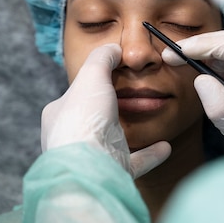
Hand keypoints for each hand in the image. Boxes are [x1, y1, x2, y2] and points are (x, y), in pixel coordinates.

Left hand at [41, 44, 170, 177]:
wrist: (89, 171)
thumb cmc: (85, 120)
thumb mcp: (92, 76)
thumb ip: (102, 58)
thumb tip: (113, 48)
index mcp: (58, 115)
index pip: (76, 93)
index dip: (94, 82)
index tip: (115, 75)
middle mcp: (71, 138)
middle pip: (95, 116)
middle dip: (112, 108)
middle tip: (135, 96)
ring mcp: (92, 159)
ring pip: (112, 141)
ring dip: (130, 131)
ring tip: (148, 120)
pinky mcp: (112, 174)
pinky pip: (134, 161)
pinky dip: (150, 153)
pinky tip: (164, 146)